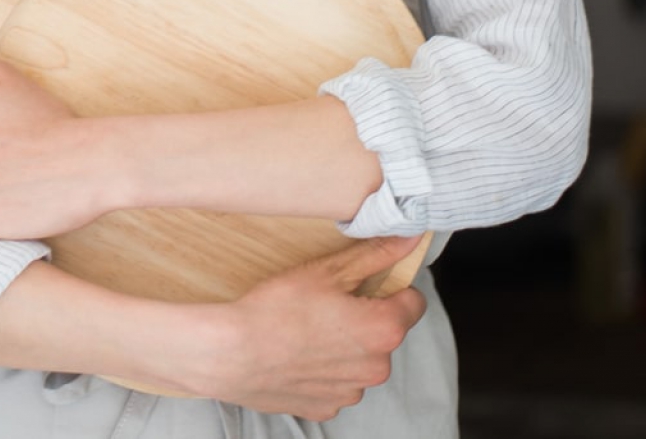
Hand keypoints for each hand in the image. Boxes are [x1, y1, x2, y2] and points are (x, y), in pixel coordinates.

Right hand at [172, 234, 427, 417]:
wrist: (232, 353)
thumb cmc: (277, 309)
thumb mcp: (327, 271)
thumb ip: (376, 254)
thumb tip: (410, 237)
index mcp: (383, 330)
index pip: (413, 302)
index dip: (391, 288)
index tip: (364, 283)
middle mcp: (377, 368)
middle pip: (384, 333)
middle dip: (363, 319)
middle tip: (325, 304)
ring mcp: (351, 392)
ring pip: (359, 361)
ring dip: (344, 348)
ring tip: (306, 332)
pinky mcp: (326, 408)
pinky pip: (335, 384)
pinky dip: (323, 372)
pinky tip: (296, 356)